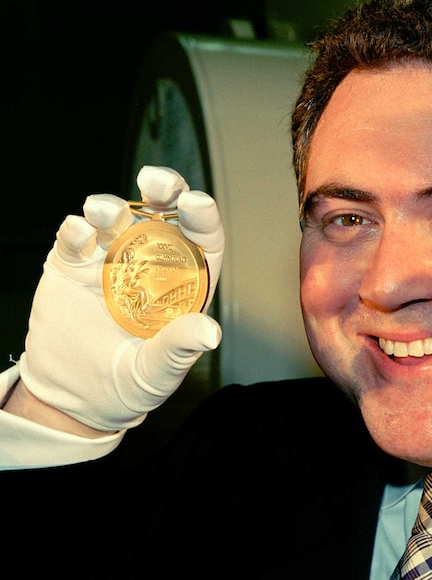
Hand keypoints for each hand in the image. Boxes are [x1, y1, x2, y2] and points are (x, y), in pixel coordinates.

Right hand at [17, 166, 223, 431]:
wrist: (76, 398)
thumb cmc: (131, 384)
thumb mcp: (158, 372)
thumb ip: (179, 348)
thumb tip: (210, 333)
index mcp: (186, 280)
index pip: (203, 239)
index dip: (202, 216)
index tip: (195, 203)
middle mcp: (152, 260)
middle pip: (164, 212)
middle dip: (164, 189)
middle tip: (156, 182)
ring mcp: (111, 258)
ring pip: (117, 216)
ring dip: (112, 206)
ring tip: (105, 211)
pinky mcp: (72, 265)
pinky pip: (75, 237)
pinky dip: (75, 229)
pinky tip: (78, 232)